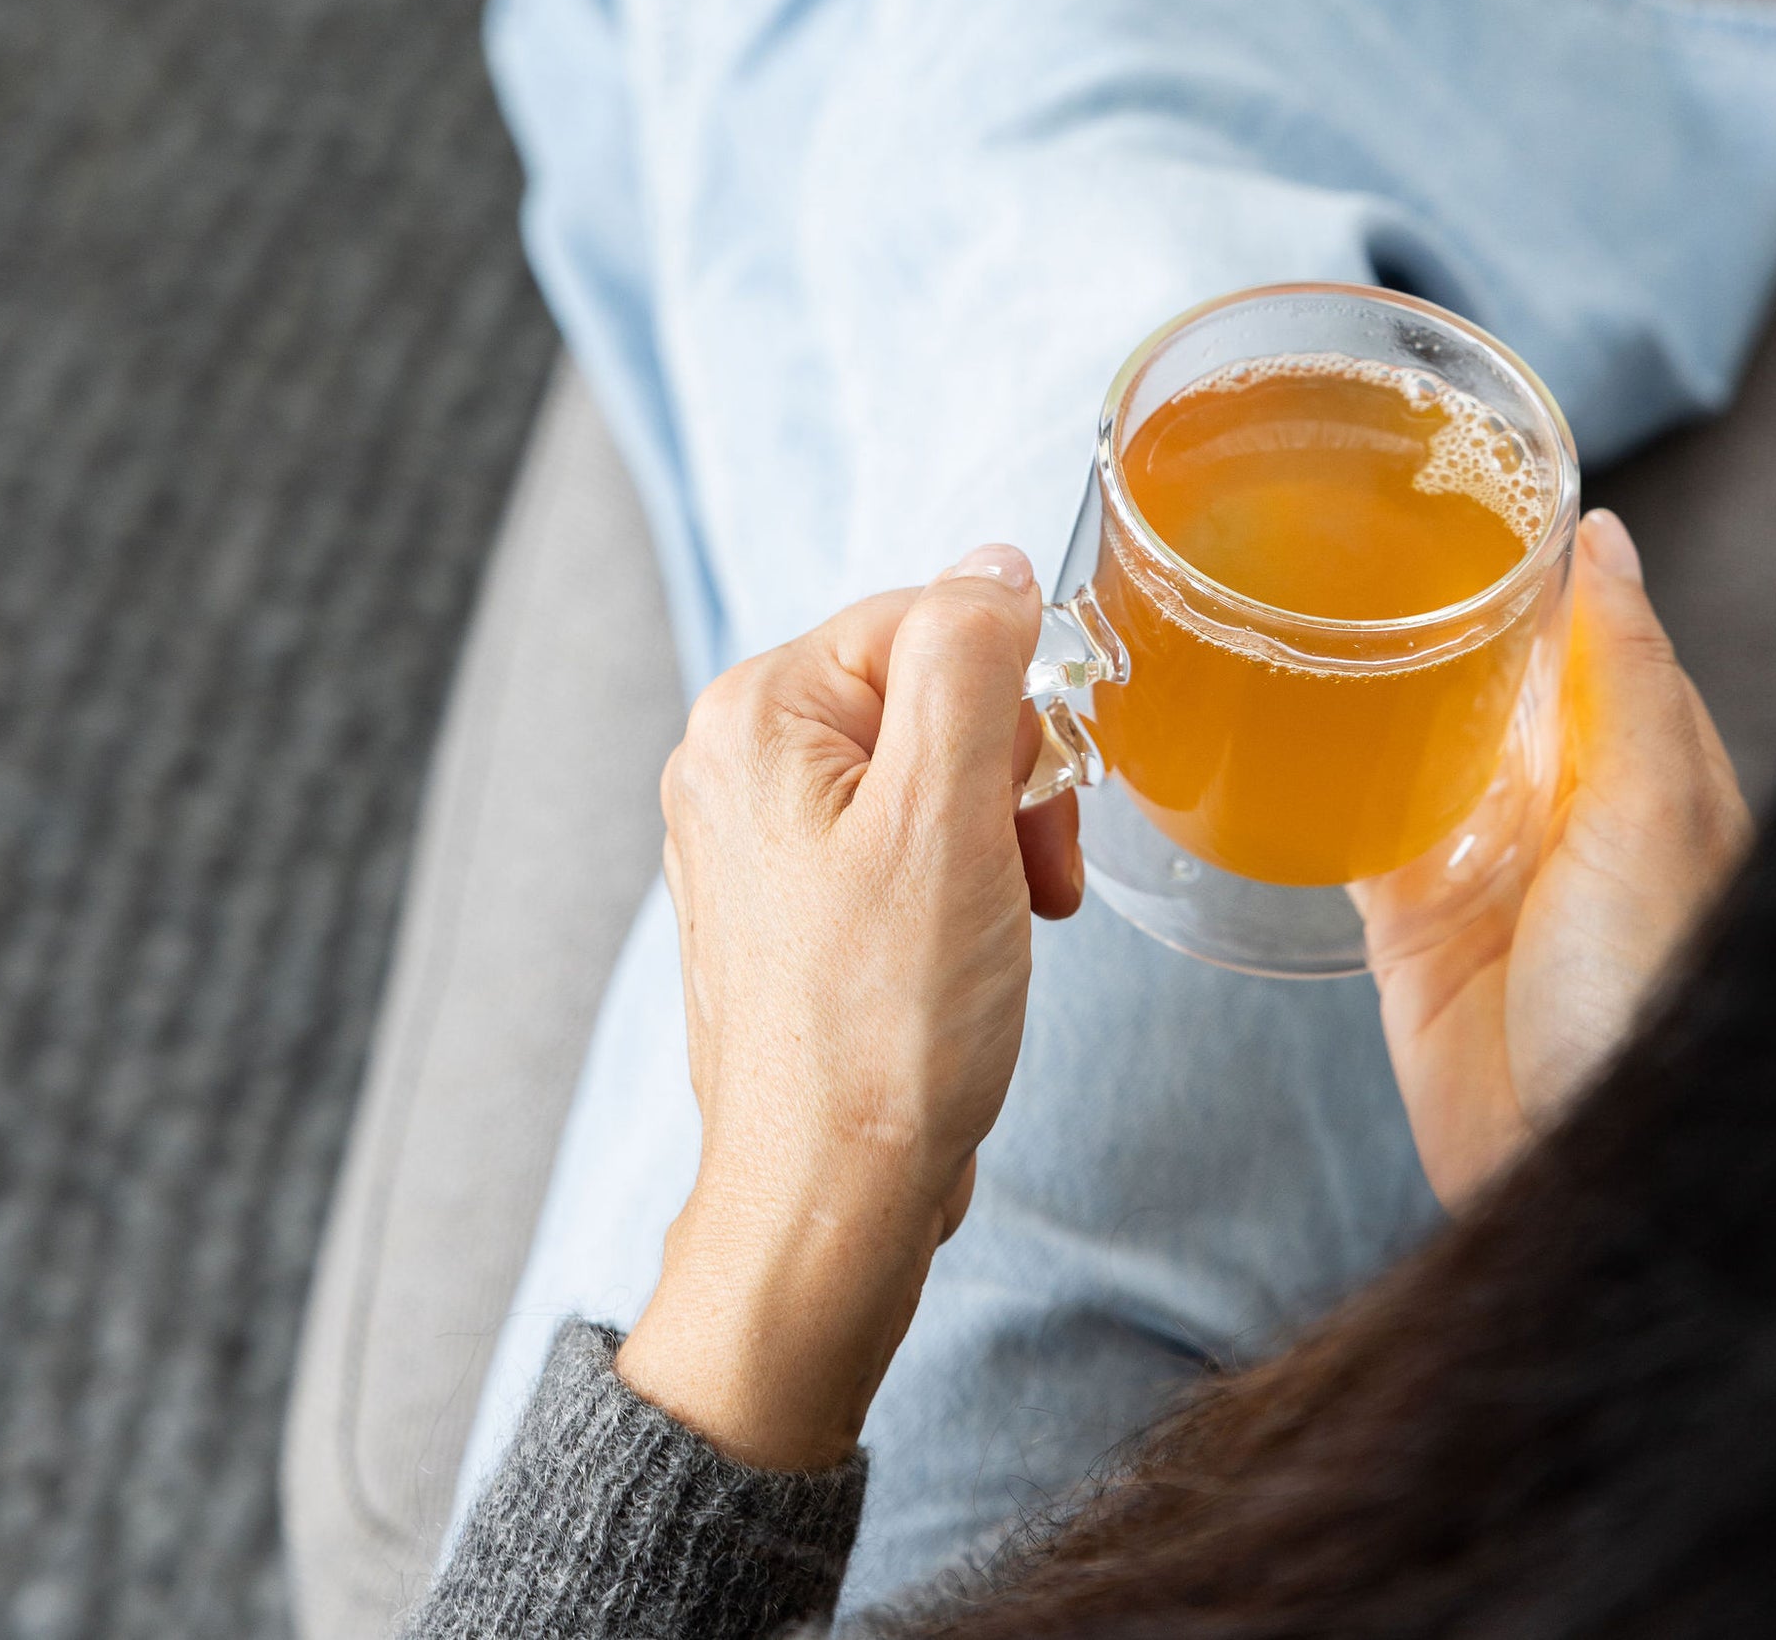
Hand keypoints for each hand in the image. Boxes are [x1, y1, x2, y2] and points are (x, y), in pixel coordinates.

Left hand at [616, 548, 1080, 1468]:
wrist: (827, 1207)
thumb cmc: (885, 1029)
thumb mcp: (950, 816)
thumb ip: (970, 662)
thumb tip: (995, 567)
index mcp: (755, 715)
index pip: (928, 620)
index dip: (1013, 703)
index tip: (1042, 803)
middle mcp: (733, 761)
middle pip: (925, 691)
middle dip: (1006, 775)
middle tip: (1032, 878)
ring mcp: (753, 838)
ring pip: (924, 769)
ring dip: (994, 835)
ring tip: (1011, 925)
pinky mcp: (785, 906)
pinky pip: (898, 840)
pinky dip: (958, 882)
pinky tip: (973, 951)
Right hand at [1361, 509, 1751, 1207]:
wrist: (1573, 1169)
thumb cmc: (1646, 998)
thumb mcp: (1653, 812)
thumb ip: (1623, 676)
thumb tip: (1607, 541)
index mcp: (1643, 771)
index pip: (1589, 634)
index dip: (1533, 563)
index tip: (1458, 485)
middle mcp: (1565, 808)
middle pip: (1490, 678)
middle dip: (1431, 612)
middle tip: (1345, 524)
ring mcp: (1483, 863)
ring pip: (1413, 740)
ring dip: (1362, 686)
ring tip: (1292, 599)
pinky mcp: (1408, 922)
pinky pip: (1352, 825)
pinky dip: (1313, 778)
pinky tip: (1265, 725)